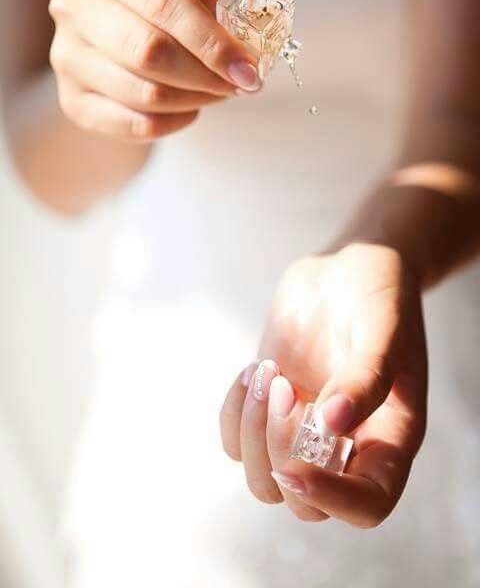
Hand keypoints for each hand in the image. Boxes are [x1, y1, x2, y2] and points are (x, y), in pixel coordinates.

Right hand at [49, 0, 287, 140]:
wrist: (120, 41)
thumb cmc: (166, 6)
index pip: (163, 1)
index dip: (212, 41)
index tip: (251, 69)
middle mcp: (73, 4)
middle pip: (148, 51)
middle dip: (206, 75)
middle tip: (241, 85)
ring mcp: (66, 55)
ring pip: (142, 93)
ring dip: (195, 99)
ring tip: (219, 92)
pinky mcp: (72, 100)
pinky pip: (133, 125)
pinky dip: (173, 123)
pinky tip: (190, 108)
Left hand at [220, 244, 426, 526]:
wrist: (350, 268)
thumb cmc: (380, 296)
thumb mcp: (384, 329)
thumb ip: (366, 377)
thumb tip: (332, 426)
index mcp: (387, 438)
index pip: (366, 504)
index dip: (331, 500)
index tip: (295, 470)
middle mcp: (345, 445)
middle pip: (304, 501)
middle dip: (280, 451)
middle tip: (283, 386)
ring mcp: (303, 429)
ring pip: (263, 478)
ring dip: (252, 434)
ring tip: (267, 373)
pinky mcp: (272, 408)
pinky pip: (236, 441)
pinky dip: (234, 414)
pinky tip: (253, 371)